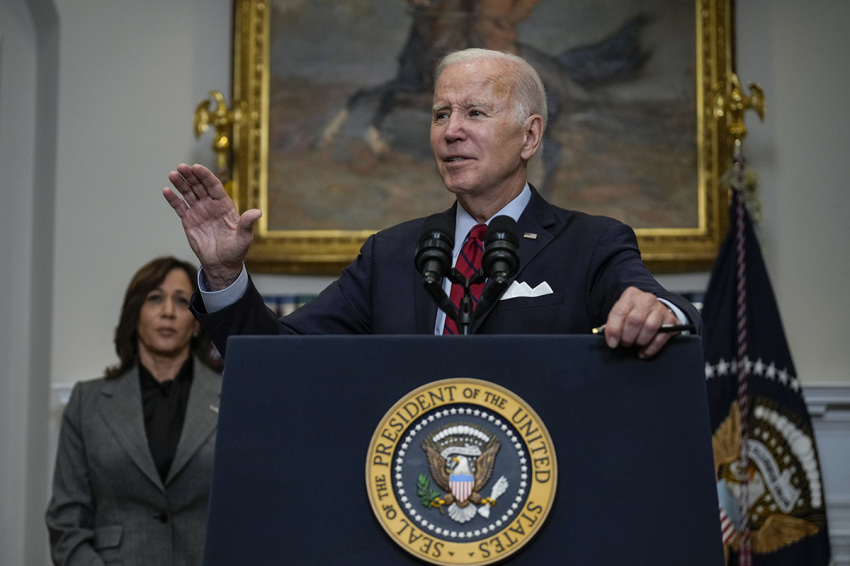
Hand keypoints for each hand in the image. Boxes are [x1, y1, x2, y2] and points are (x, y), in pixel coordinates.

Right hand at [162, 163, 260, 289]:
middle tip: (181, 167)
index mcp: (224, 205)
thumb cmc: (236, 251)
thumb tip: (257, 212)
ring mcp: (199, 212)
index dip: (205, 176)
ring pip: (189, 193)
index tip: (196, 167)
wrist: (222, 264)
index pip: (214, 186)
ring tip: (173, 174)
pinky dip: (173, 199)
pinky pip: (180, 207)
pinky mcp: (189, 221)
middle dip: (191, 176)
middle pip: (200, 186)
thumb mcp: (244, 238)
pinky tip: (166, 191)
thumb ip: (247, 224)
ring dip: (181, 183)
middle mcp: (211, 205)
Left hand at [602, 286, 680, 358]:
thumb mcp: (622, 313)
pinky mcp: (672, 321)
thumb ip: (614, 323)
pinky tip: (644, 352)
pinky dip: (651, 348)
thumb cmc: (633, 313)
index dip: (614, 330)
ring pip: (649, 327)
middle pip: (635, 320)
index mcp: (630, 295)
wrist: (654, 310)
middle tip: (625, 343)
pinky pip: (661, 337)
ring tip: (636, 344)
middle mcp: (647, 299)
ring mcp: (661, 309)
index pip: (619, 311)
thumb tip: (611, 339)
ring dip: (640, 341)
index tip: (612, 343)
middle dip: (628, 336)